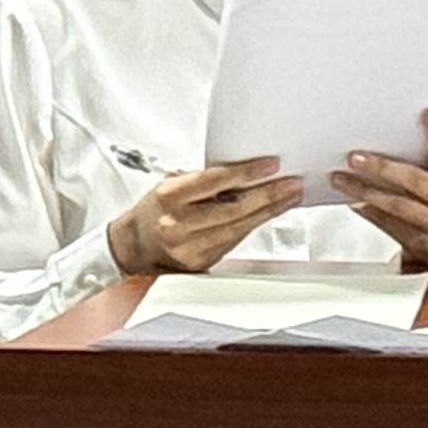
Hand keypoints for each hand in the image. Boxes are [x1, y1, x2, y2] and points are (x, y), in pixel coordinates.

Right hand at [107, 158, 299, 275]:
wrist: (135, 245)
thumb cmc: (154, 210)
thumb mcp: (171, 184)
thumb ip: (204, 179)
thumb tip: (246, 170)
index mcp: (169, 198)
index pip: (215, 181)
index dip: (247, 173)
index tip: (271, 165)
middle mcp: (178, 224)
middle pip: (234, 208)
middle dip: (269, 194)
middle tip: (292, 183)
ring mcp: (190, 247)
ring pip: (240, 226)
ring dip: (270, 210)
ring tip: (290, 196)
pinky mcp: (202, 263)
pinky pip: (235, 240)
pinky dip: (255, 225)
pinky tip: (270, 214)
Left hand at [336, 105, 427, 268]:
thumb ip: (419, 164)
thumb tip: (383, 136)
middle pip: (416, 180)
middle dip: (383, 167)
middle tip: (355, 157)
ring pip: (397, 205)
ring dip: (365, 190)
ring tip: (342, 179)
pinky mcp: (419, 242)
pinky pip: (388, 224)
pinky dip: (367, 211)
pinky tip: (352, 201)